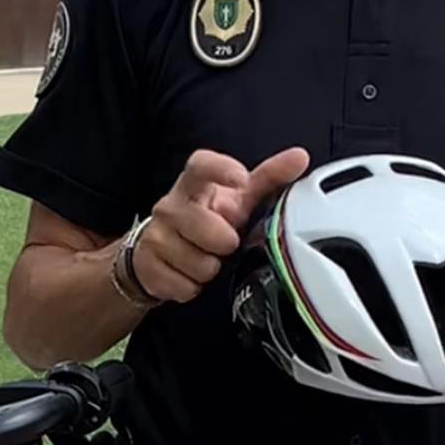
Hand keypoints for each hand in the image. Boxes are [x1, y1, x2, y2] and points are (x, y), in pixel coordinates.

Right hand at [132, 146, 309, 304]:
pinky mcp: (146, 264)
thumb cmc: (205, 221)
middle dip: (223, 242)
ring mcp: (154, 235)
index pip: (200, 165)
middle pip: (204, 225)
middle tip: (223, 243)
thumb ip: (268, 179)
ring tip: (206, 260)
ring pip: (197, 262)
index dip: (220, 169)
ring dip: (209, 268)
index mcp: (194, 185)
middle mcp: (170, 206)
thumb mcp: (236, 200)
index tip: (240, 179)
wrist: (159, 252)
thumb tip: (299, 157)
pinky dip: (192, 287)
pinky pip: (183, 285)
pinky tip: (190, 276)